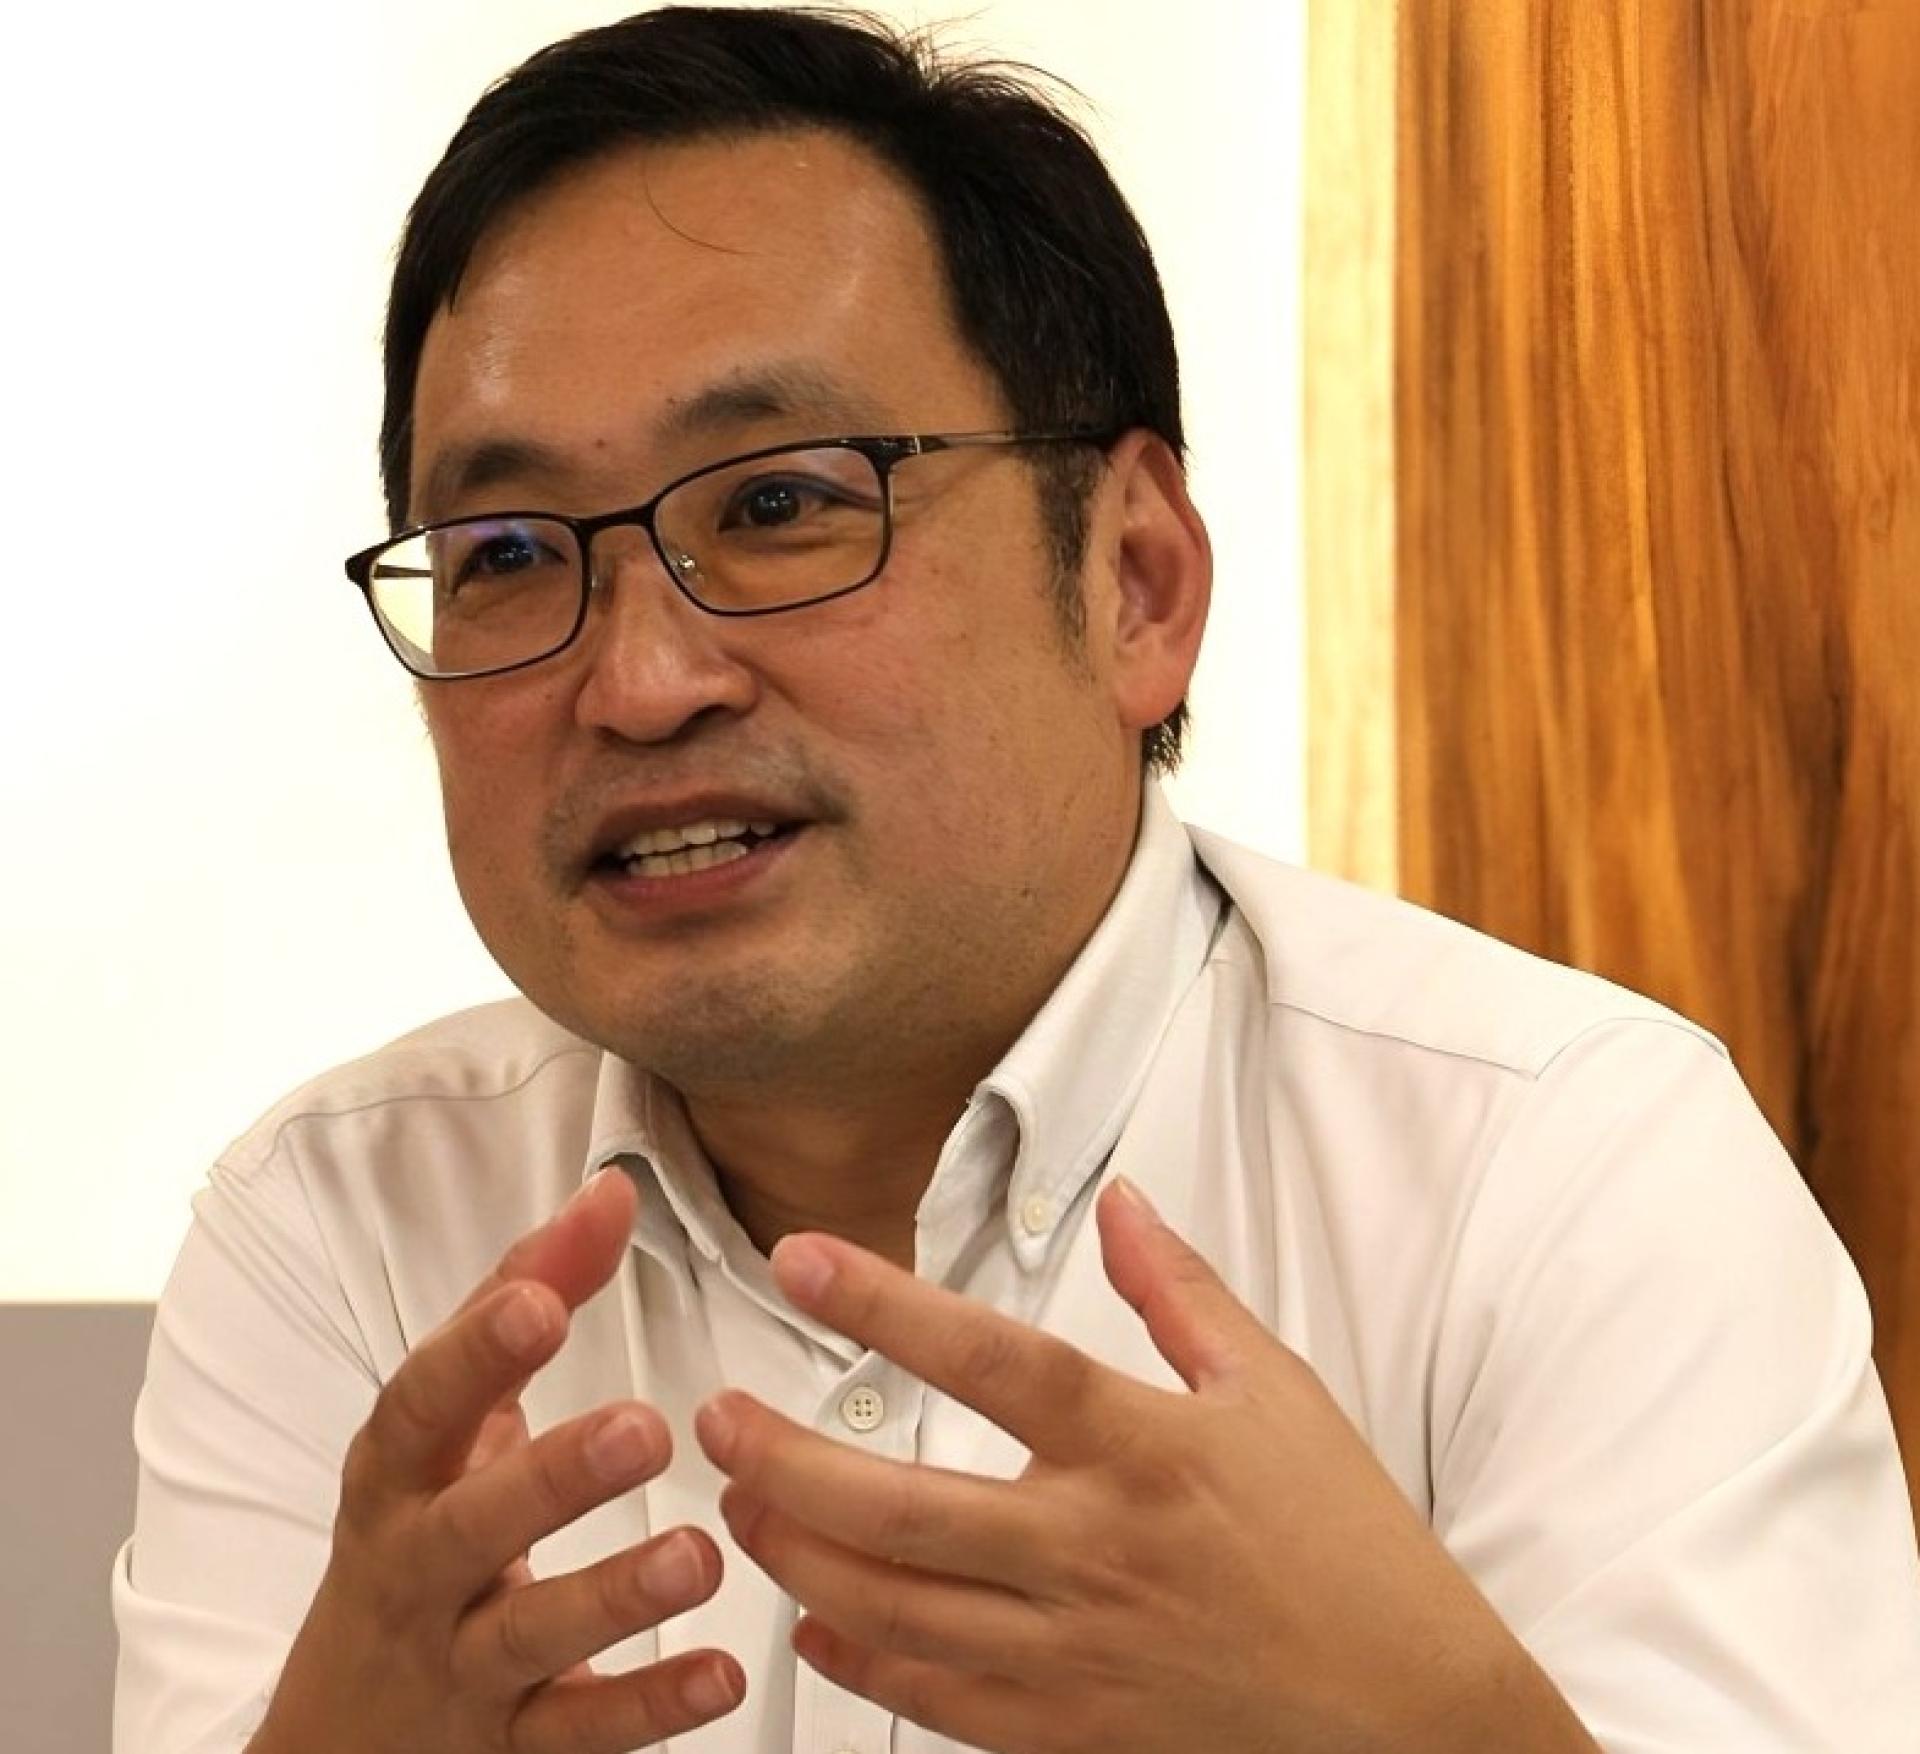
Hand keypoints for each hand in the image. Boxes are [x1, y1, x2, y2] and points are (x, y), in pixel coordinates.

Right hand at [251, 1167, 744, 1753]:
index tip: (542, 1300)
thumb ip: (527, 1296)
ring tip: (696, 1555)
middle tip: (643, 1430)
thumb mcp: (454, 1419)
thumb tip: (610, 1191)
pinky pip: (579, 1732)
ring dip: (613, 1598)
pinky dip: (649, 1708)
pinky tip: (721, 1674)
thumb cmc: (419, 1531)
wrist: (345, 1732)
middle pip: (473, 1525)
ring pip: (529, 1636)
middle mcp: (421, 1567)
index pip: (422, 1404)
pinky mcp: (511, 1744)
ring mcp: (462, 1662)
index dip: (475, 1350)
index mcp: (401, 1475)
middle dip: (552, 1478)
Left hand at [695, 1178, 1595, 1753]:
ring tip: (740, 1506)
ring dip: (796, 1556)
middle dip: (783, 1462)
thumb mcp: (1276, 1390)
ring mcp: (1073, 1652)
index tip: (801, 1257)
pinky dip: (860, 1662)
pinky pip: (934, 1702)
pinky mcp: (1068, 1733)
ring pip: (893, 1608)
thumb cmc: (1349, 1548)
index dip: (883, 1301)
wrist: (1411, 1716)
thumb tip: (1123, 1203)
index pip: (988, 1358)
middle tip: (718, 1421)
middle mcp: (1092, 1550)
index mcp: (1142, 1447)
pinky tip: (818, 1622)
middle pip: (900, 1505)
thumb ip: (1182, 1291)